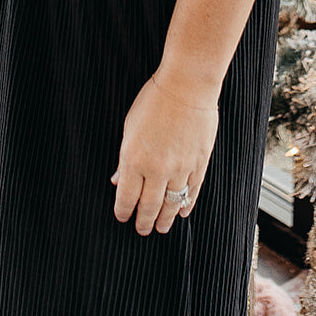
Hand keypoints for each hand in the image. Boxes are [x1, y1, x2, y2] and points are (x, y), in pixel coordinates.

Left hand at [110, 71, 218, 235]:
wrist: (186, 86)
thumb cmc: (154, 100)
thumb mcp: (129, 126)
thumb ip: (123, 157)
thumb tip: (116, 179)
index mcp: (133, 158)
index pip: (126, 196)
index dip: (123, 211)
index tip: (122, 216)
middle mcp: (156, 168)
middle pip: (148, 206)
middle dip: (143, 222)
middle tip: (142, 230)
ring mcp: (179, 168)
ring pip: (170, 204)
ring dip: (164, 220)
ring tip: (160, 228)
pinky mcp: (199, 164)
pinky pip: (191, 192)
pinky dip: (185, 205)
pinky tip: (181, 213)